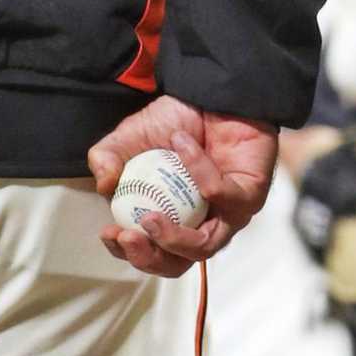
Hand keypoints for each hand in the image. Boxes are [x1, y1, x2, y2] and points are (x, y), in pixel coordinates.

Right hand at [88, 96, 277, 277]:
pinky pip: (222, 194)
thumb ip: (107, 158)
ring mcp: (229, 213)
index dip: (129, 253)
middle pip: (178, 263)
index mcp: (174, 220)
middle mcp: (203, 223)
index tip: (109, 233)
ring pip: (205, 245)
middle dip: (149, 258)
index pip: (152, 253)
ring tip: (151, 217)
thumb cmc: (175, 120)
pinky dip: (198, 171)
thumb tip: (104, 186)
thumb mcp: (129, 138)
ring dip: (173, 237)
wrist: (212, 92)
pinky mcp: (251, 194)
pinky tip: (182, 144)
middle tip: (128, 237)